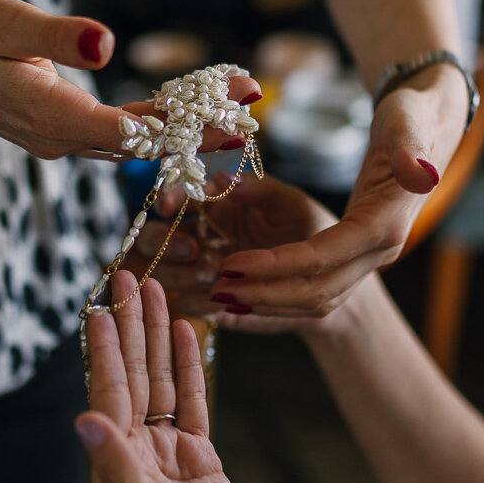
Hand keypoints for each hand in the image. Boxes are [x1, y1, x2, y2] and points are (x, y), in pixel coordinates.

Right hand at [0, 0, 257, 159]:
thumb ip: (57, 36)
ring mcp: (61, 141)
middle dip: (200, 127)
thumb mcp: (5, 22)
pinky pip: (119, 135)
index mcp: (50, 115)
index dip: (186, 123)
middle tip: (253, 105)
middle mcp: (60, 139)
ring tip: (236, 105)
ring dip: (184, 127)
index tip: (231, 109)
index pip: (131, 130)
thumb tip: (105, 45)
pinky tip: (190, 108)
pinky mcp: (63, 132)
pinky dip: (156, 122)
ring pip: (134, 143)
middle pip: (142, 142)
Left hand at [76, 273, 284, 482]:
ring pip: (162, 386)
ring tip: (159, 292)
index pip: (107, 396)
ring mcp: (168, 460)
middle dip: (131, 330)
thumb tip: (81, 419)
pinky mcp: (202, 464)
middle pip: (132, 380)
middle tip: (131, 278)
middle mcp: (135, 459)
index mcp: (115, 472)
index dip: (105, 350)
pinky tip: (188, 335)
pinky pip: (193, 405)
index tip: (101, 305)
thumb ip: (116, 469)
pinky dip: (191, 369)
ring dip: (158, 340)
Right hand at [134, 174, 337, 327]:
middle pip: (154, 238)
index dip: (168, 199)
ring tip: (212, 274)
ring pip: (163, 272)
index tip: (169, 206)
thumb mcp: (291, 204)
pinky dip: (197, 301)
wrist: (329, 280)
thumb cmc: (311, 232)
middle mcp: (201, 238)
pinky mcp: (211, 303)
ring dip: (180, 273)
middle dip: (165, 243)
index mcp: (215, 206)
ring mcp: (202, 272)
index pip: (178, 198)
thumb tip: (224, 177)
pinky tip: (219, 298)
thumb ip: (261, 188)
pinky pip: (187, 304)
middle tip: (194, 249)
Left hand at [209, 67, 468, 315]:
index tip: (233, 265)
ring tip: (220, 295)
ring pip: (315, 298)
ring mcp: (370, 258)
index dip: (278, 265)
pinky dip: (278, 297)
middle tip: (215, 289)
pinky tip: (244, 293)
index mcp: (386, 223)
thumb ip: (412, 148)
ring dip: (268, 301)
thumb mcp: (410, 122)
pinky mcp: (358, 256)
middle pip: (317, 289)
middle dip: (264, 293)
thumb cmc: (413, 117)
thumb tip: (421, 173)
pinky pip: (315, 289)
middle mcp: (380, 250)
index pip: (325, 255)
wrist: (432, 126)